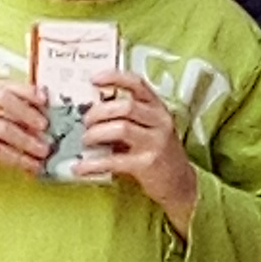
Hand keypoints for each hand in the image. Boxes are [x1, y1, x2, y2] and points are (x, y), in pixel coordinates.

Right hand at [0, 74, 48, 223]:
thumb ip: (3, 114)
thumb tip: (41, 115)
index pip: (2, 84)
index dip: (26, 91)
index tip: (46, 100)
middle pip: (3, 98)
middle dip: (29, 112)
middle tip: (46, 127)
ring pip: (3, 128)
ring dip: (28, 141)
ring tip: (44, 151)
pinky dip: (19, 159)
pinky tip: (32, 167)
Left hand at [79, 72, 195, 227]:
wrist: (179, 183)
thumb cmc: (158, 152)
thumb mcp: (149, 129)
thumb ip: (128, 118)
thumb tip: (92, 111)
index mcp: (158, 108)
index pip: (138, 84)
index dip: (115, 78)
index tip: (93, 79)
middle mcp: (160, 121)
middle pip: (125, 106)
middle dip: (99, 112)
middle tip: (85, 121)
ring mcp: (155, 142)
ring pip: (120, 128)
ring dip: (96, 133)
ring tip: (85, 140)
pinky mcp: (147, 164)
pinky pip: (114, 160)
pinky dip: (92, 164)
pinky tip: (80, 167)